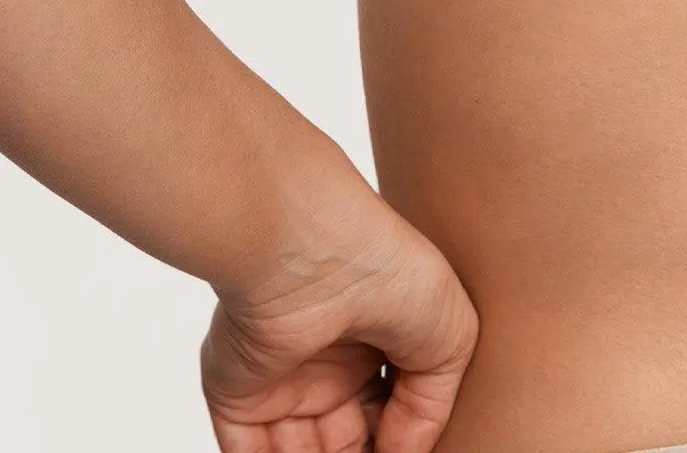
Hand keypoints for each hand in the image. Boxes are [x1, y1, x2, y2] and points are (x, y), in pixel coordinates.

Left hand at [201, 150, 478, 452]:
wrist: (311, 252)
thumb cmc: (387, 270)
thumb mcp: (449, 337)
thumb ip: (431, 408)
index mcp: (375, 341)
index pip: (386, 411)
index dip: (398, 439)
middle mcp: (326, 362)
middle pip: (344, 440)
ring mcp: (280, 380)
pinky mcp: (237, 398)